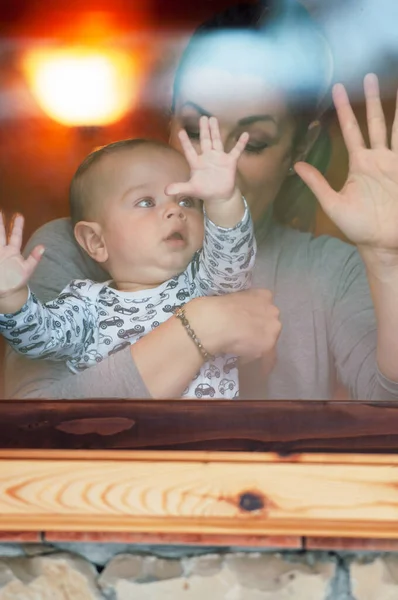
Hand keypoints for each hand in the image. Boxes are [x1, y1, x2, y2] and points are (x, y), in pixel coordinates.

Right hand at [0, 213, 43, 299]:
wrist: (6, 292)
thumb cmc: (17, 280)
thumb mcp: (27, 269)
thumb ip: (34, 258)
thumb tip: (43, 246)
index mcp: (13, 252)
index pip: (15, 236)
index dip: (17, 226)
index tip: (19, 215)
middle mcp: (3, 250)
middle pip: (1, 234)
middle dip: (0, 223)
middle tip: (0, 211)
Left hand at [165, 116, 247, 202]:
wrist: (219, 196)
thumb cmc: (204, 191)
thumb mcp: (191, 189)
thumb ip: (179, 187)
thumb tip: (166, 191)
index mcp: (197, 163)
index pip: (189, 150)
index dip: (185, 141)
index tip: (181, 131)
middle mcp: (207, 157)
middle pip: (204, 141)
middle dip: (203, 129)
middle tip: (202, 117)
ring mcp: (219, 158)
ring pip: (217, 141)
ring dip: (215, 131)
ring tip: (213, 119)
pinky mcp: (229, 162)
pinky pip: (236, 151)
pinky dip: (240, 143)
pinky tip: (245, 134)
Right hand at [187, 288, 280, 360]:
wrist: (216, 322)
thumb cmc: (218, 307)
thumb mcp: (234, 297)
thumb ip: (244, 306)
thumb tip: (240, 317)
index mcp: (264, 295)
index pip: (266, 308)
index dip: (256, 316)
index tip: (246, 322)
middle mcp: (273, 310)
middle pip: (271, 323)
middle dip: (260, 330)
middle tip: (244, 335)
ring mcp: (274, 328)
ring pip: (269, 339)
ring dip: (258, 343)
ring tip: (242, 347)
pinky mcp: (269, 345)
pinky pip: (263, 354)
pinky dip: (252, 356)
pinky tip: (240, 355)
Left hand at [295, 74, 397, 255]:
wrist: (381, 242)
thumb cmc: (357, 226)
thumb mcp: (332, 203)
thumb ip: (317, 183)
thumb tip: (295, 165)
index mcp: (359, 164)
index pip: (350, 131)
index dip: (343, 111)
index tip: (337, 90)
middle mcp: (376, 158)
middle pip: (373, 122)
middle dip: (370, 100)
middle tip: (368, 75)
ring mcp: (393, 162)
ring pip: (392, 128)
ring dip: (391, 108)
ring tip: (392, 84)